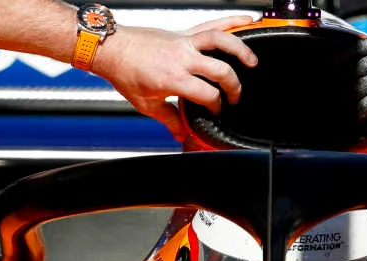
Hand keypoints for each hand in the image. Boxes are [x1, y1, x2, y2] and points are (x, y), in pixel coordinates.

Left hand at [94, 16, 258, 141]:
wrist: (113, 48)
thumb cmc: (126, 72)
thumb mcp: (146, 104)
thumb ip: (168, 119)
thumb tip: (181, 134)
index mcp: (174, 78)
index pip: (207, 95)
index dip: (216, 107)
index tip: (215, 111)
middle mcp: (182, 58)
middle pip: (221, 71)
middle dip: (234, 86)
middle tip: (236, 96)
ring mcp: (185, 42)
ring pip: (221, 40)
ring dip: (241, 49)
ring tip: (253, 60)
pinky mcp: (184, 32)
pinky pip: (211, 24)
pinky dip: (230, 20)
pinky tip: (246, 20)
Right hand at [357, 4, 366, 142]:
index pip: (365, 108)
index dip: (357, 117)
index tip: (356, 121)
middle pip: (357, 89)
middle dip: (351, 100)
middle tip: (351, 106)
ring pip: (356, 69)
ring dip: (350, 80)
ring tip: (349, 88)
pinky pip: (362, 47)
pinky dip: (351, 55)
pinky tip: (345, 62)